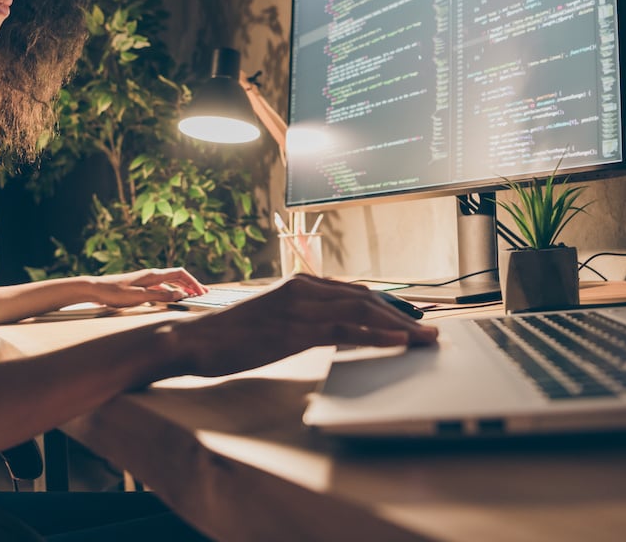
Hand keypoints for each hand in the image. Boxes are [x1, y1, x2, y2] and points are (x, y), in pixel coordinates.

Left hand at [87, 267, 206, 307]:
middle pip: (177, 276)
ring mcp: (146, 280)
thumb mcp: (139, 297)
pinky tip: (172, 297)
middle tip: (204, 292)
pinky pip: (161, 287)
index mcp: (153, 275)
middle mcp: (151, 275)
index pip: (180, 273)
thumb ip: (160, 296)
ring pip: (170, 281)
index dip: (193, 281)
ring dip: (182, 287)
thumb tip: (180, 294)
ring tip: (192, 294)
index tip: (202, 291)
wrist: (96, 288)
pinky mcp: (141, 286)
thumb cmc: (115, 292)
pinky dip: (171, 291)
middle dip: (191, 284)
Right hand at [169, 273, 438, 377]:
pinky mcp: (295, 328)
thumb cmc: (230, 335)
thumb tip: (328, 330)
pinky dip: (376, 334)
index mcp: (299, 285)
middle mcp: (304, 289)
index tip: (411, 318)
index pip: (354, 291)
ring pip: (362, 311)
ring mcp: (300, 307)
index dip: (387, 304)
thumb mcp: (272, 320)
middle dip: (402, 314)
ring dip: (399, 325)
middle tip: (429, 330)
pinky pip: (345, 329)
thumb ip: (301, 319)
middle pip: (366, 298)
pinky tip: (398, 341)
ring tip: (424, 339)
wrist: (196, 340)